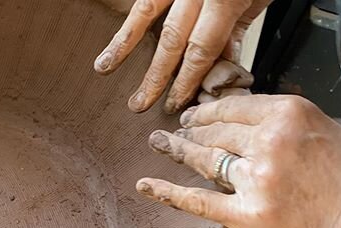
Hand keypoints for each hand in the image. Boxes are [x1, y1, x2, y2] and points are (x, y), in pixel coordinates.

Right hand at [94, 0, 269, 112]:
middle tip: (140, 102)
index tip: (175, 102)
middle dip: (154, 76)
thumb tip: (220, 64)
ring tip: (104, 67)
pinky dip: (132, 18)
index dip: (186, 81)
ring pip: (146, 12)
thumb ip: (236, 30)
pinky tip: (117, 36)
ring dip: (123, 44)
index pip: (200, 51)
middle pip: (171, 40)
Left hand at [135, 94, 340, 227]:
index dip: (209, 111)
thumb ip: (281, 123)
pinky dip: (168, 193)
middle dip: (193, 131)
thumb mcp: (320, 130)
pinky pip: (198, 202)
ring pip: (205, 161)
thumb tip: (244, 121)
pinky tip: (145, 185)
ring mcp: (255, 180)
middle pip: (216, 133)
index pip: (234, 107)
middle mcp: (269, 142)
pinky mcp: (247, 216)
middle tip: (177, 131)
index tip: (195, 113)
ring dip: (179, 150)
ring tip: (160, 144)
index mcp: (289, 114)